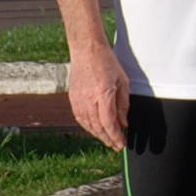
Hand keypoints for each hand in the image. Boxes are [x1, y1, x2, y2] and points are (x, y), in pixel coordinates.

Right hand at [65, 36, 130, 153]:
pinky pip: (80, 118)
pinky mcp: (72, 98)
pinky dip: (88, 126)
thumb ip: (123, 104)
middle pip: (97, 127)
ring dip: (98, 135)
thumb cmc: (107, 62)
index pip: (109, 123)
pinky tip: (95, 129)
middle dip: (108, 139)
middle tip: (116, 146)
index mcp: (102, 95)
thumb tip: (124, 123)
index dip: (115, 136)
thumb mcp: (123, 82)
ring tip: (107, 140)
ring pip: (88, 125)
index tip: (121, 144)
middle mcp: (88, 100)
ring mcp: (78, 100)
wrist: (86, 50)